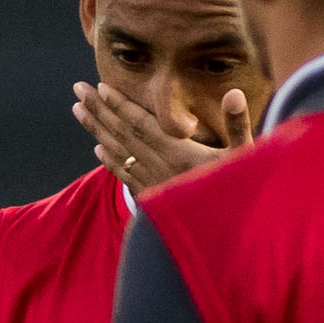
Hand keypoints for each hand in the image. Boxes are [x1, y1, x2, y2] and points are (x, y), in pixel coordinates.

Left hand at [72, 79, 250, 193]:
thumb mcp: (245, 155)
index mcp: (180, 154)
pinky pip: (125, 176)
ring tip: (78, 110)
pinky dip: (110, 161)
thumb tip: (233, 94)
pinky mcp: (152, 198)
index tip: (101, 87)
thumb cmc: (242, 192)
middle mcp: (160, 168)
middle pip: (123, 134)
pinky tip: (98, 149)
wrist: (227, 234)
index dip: (120, 105)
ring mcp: (152, 183)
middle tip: (79, 89)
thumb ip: (237, 123)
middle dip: (99, 110)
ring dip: (97, 130)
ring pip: (118, 152)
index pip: (142, 124)